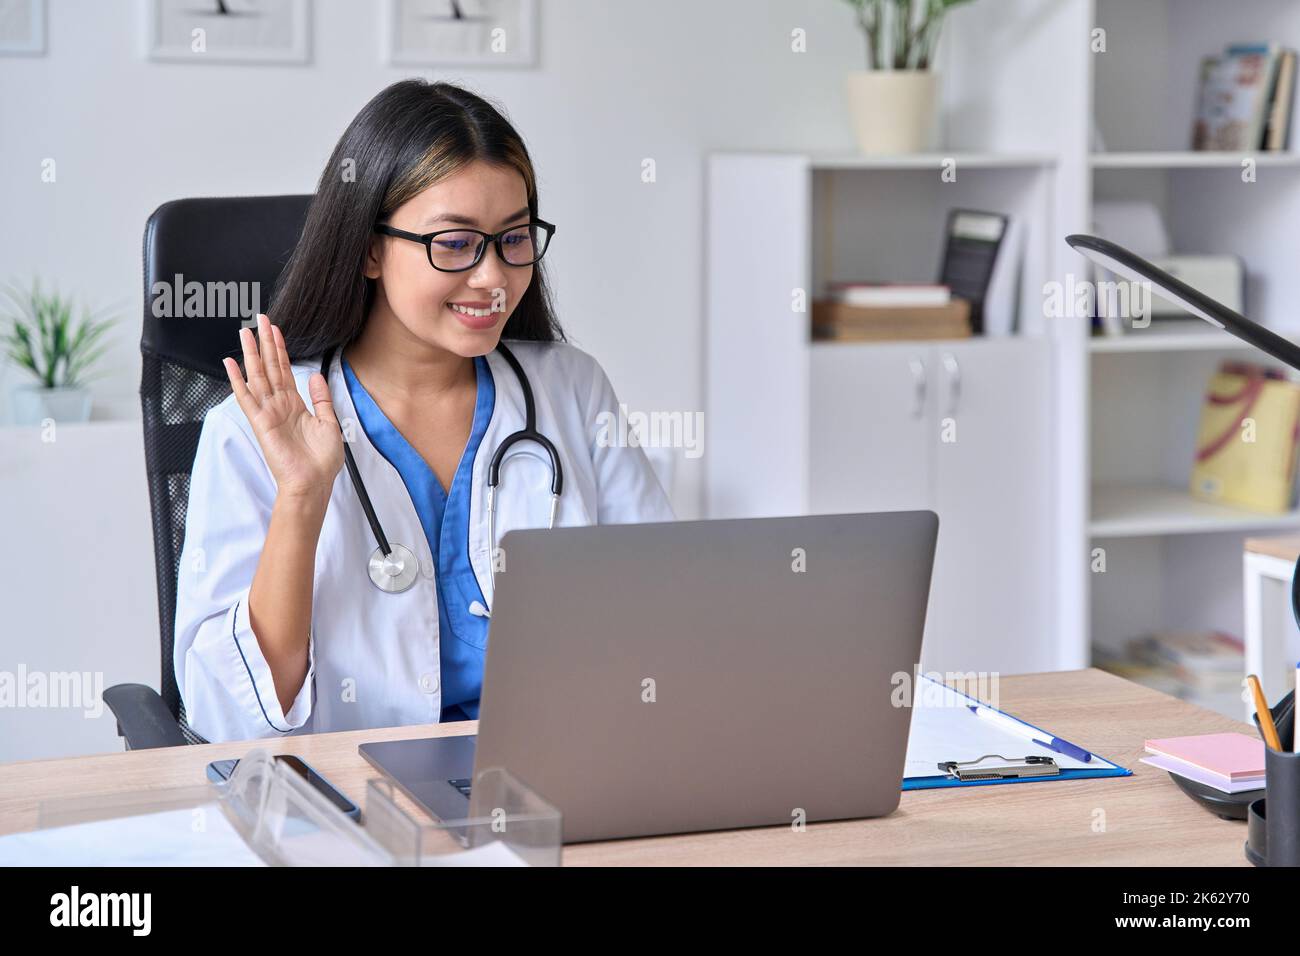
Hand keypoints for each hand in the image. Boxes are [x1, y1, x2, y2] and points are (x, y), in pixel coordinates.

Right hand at [223, 313, 343, 501]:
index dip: (281, 349)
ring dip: (251, 353)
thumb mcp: (330, 424)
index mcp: (295, 405)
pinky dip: (237, 380)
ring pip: (257, 376)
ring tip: (245, 332)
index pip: (285, 370)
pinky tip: (230, 363)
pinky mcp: (261, 423)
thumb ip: (321, 399)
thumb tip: (316, 376)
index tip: (276, 329)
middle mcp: (279, 406)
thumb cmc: (321, 461)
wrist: (313, 483)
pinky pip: (246, 397)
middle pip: (270, 367)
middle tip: (259, 319)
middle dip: (265, 342)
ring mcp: (268, 413)